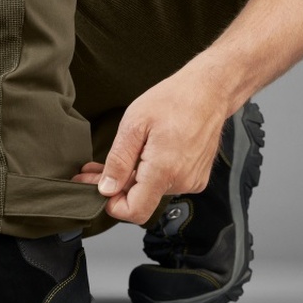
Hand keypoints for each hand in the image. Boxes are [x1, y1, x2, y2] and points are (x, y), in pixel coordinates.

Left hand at [72, 70, 228, 223]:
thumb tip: (107, 189)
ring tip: (120, 156)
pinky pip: (166, 183)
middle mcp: (182, 181)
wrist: (209, 91)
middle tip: (94, 170)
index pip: (135, 212)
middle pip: (141, 200)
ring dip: (133, 178)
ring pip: (152, 191)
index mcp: (164, 170)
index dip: (112, 205)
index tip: (99, 188)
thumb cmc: (173, 100)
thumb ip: (119, 161)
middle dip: (116, 187)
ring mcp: (192, 181)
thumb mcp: (134, 125)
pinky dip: (151, 173)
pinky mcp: (197, 176)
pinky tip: (143, 154)